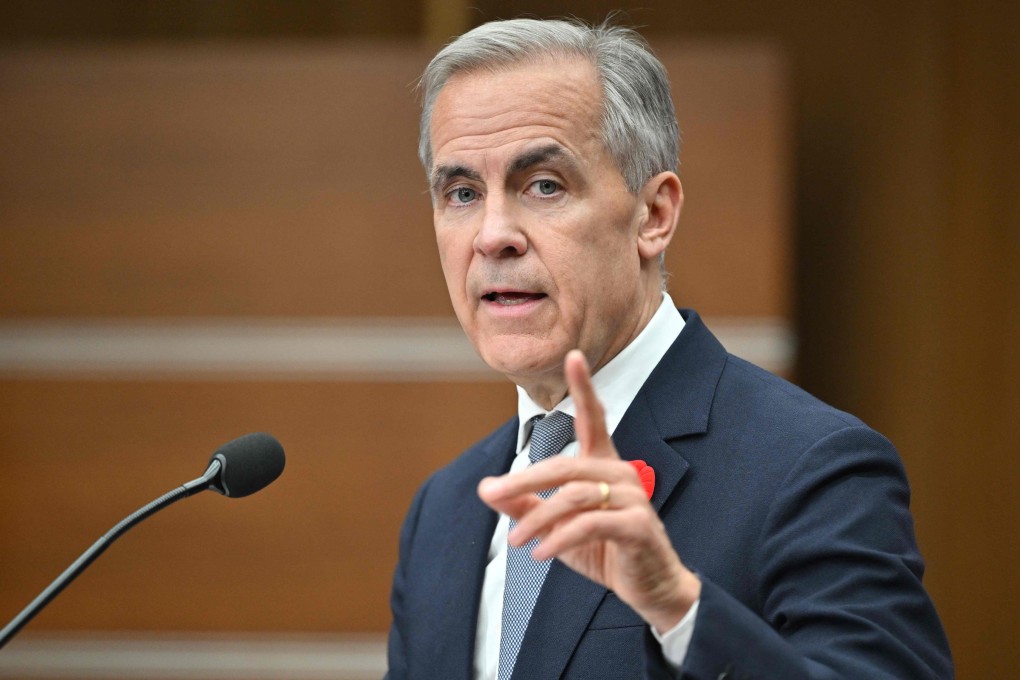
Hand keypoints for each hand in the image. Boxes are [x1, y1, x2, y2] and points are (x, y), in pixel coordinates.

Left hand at [478, 350, 700, 632]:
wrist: (649, 587)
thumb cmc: (604, 550)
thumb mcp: (557, 528)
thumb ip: (525, 505)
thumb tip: (485, 487)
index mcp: (604, 465)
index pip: (594, 418)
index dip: (584, 387)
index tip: (574, 355)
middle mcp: (620, 474)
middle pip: (564, 466)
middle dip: (524, 479)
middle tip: (492, 493)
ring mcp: (633, 498)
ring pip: (573, 496)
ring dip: (537, 519)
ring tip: (515, 541)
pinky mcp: (638, 527)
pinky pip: (589, 525)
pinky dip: (558, 539)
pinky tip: (540, 553)